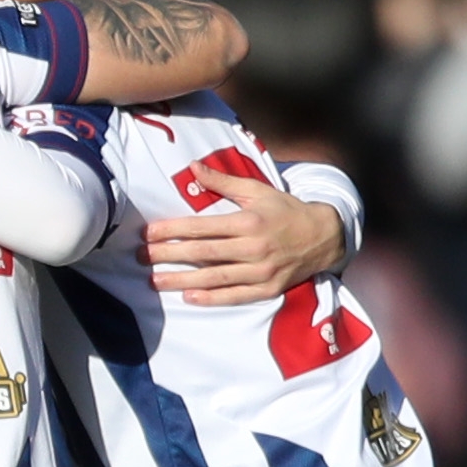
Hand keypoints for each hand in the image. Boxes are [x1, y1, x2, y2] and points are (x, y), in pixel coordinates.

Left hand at [145, 164, 346, 305]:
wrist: (325, 236)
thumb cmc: (286, 211)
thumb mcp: (257, 190)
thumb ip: (223, 182)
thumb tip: (193, 168)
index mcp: (249, 221)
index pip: (203, 227)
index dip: (173, 230)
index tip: (148, 233)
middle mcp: (254, 247)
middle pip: (204, 253)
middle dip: (169, 255)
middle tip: (141, 257)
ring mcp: (262, 271)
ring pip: (215, 277)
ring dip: (182, 280)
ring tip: (155, 281)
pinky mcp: (268, 289)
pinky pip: (236, 296)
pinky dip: (212, 298)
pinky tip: (189, 297)